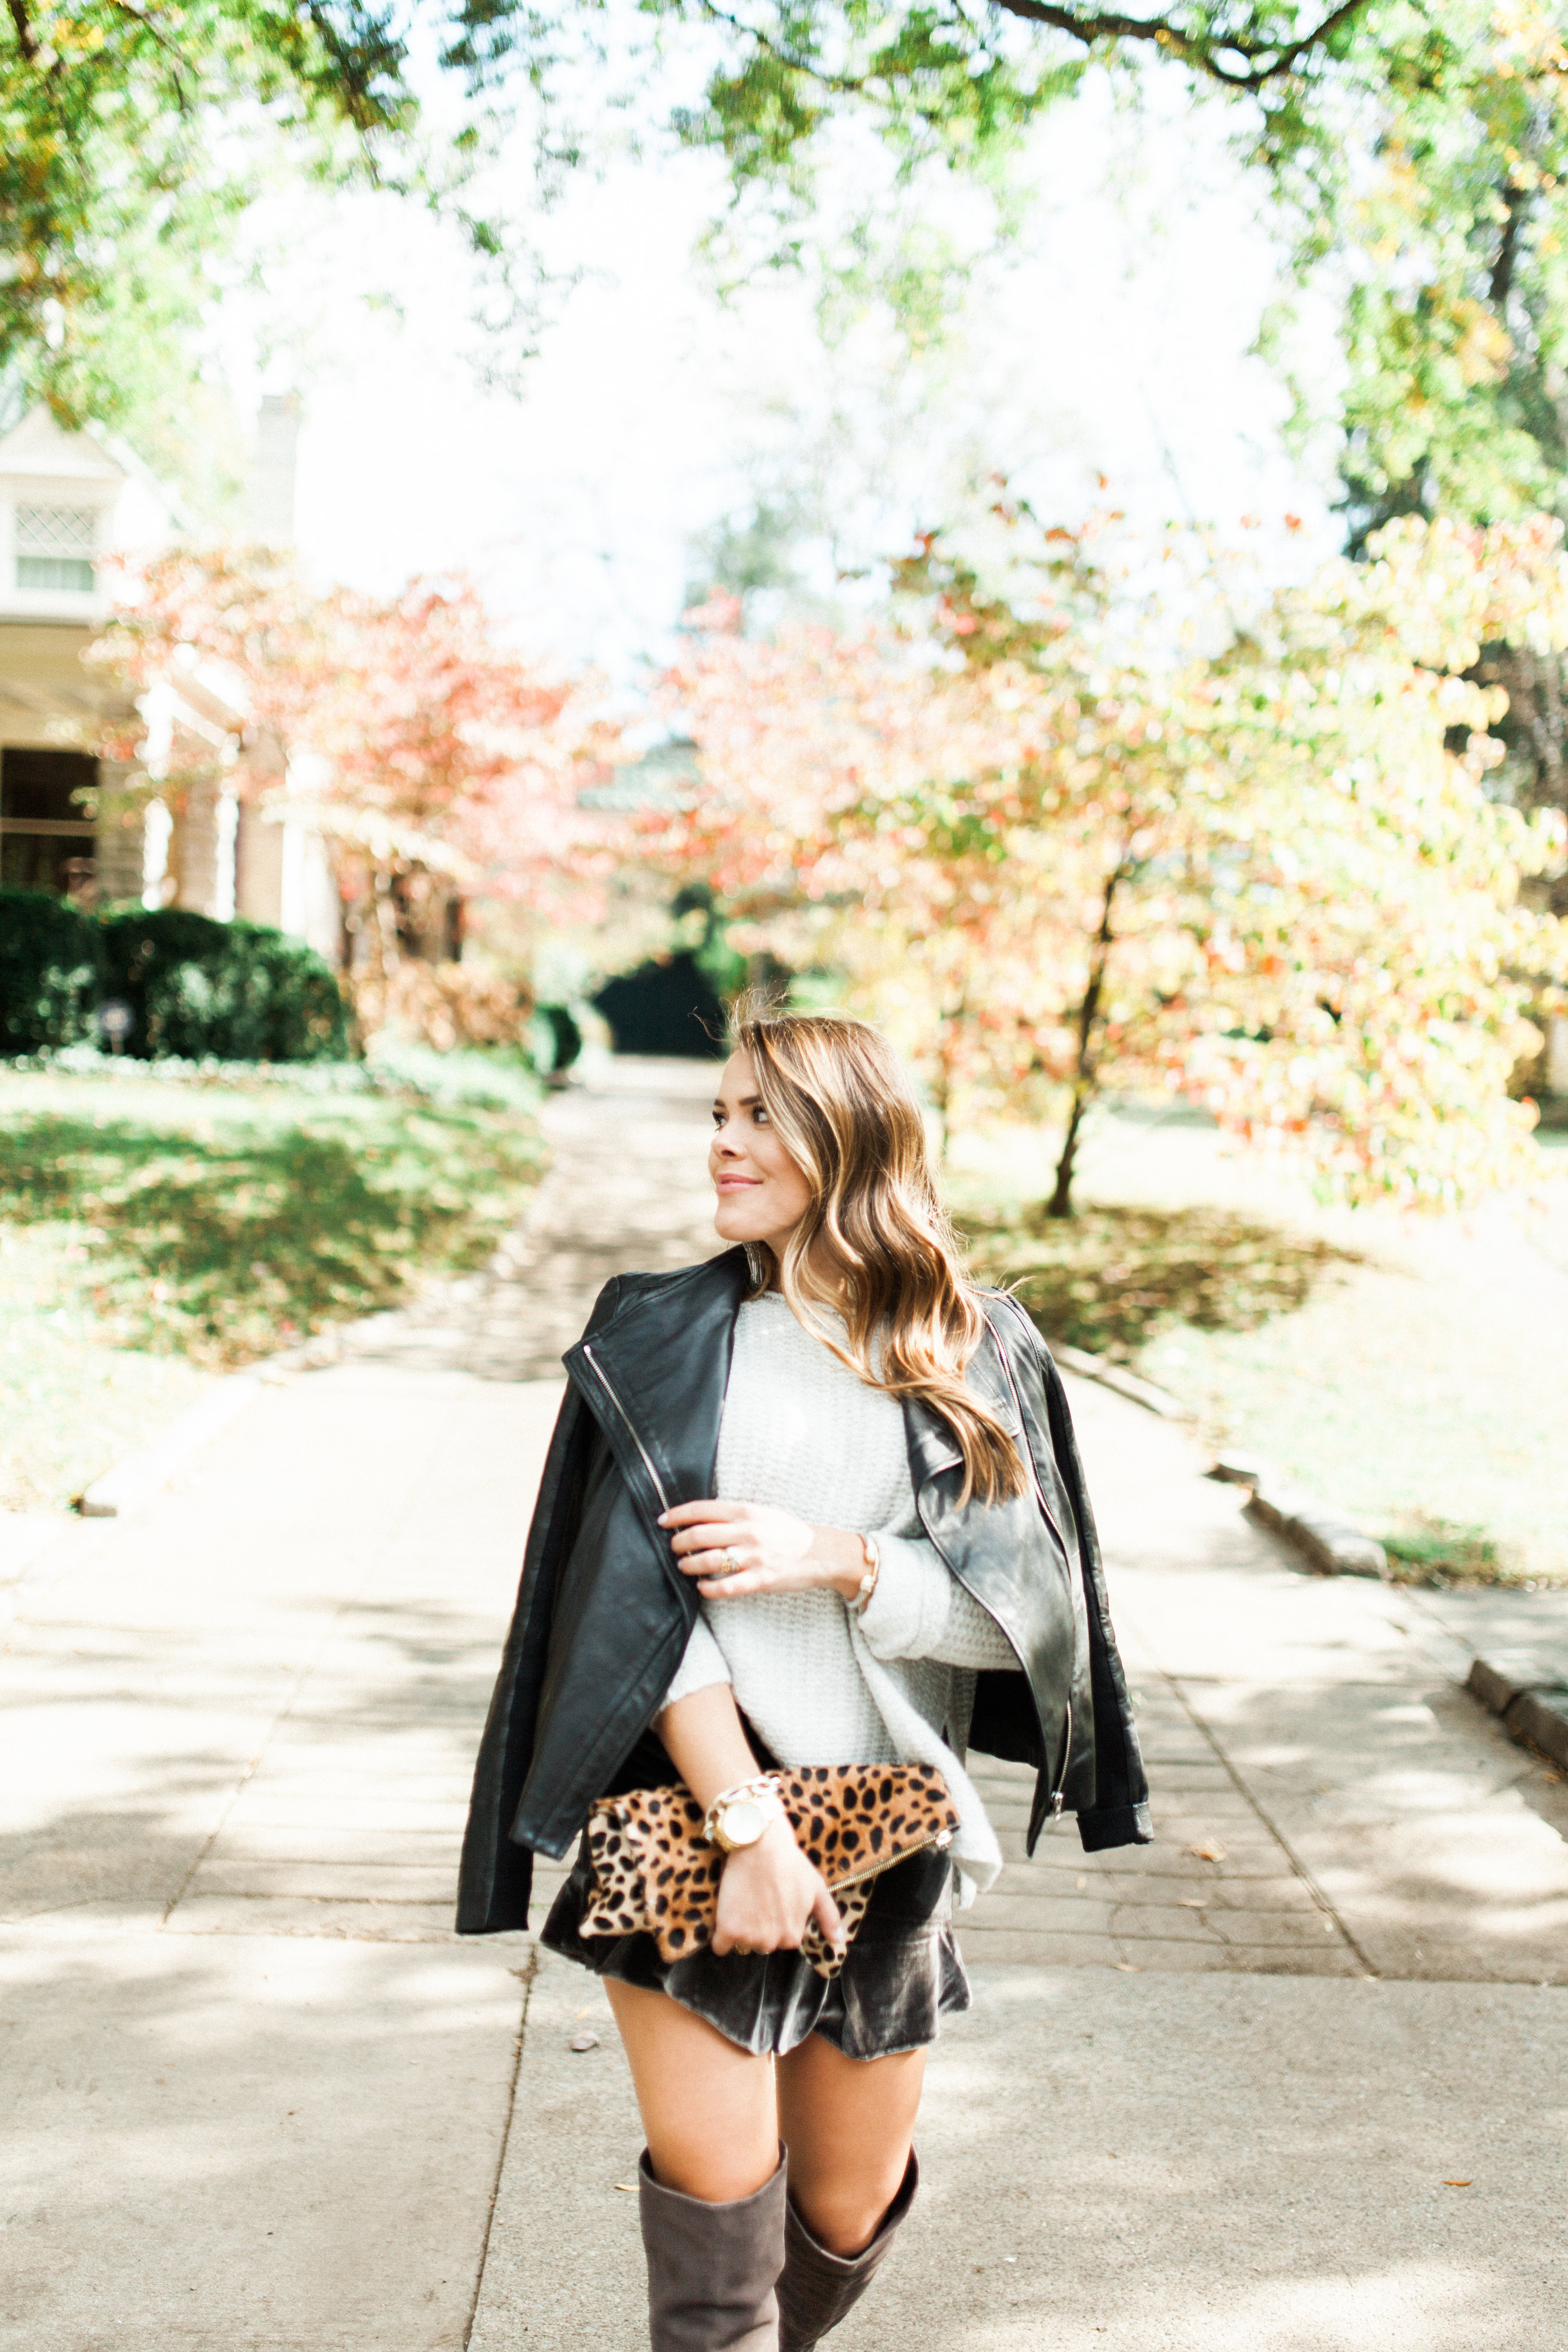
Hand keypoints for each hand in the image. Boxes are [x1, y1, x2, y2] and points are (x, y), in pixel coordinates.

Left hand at [659, 1499, 863, 1600]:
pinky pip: (725, 1587)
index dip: (677, 1515)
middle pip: (699, 1535)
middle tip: (674, 1547)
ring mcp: (753, 1557)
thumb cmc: (789, 1532)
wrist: (821, 1552)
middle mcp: (748, 1532)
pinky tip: (702, 1587)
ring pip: (707, 1561)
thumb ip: (735, 1515)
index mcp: (747, 1511)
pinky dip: (708, 1588)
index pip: (701, 1509)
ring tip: (684, 1566)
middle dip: (679, 1542)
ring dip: (688, 1565)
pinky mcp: (759, 1580)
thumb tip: (701, 1519)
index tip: (663, 1520)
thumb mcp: (763, 1513)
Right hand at [711, 1815, 843, 1956]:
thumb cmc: (790, 1863)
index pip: (783, 1939)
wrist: (760, 1844)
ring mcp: (749, 1937)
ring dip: (742, 1928)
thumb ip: (829, 1917)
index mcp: (793, 1936)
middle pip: (762, 1943)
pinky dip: (721, 1936)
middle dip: (760, 1925)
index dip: (778, 1918)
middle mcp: (772, 1942)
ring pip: (743, 1943)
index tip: (775, 1899)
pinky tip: (728, 1914)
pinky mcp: (727, 1929)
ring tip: (746, 1899)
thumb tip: (837, 1941)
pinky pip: (720, 1946)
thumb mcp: (817, 1888)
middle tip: (759, 1897)